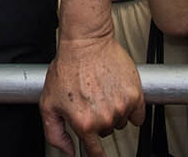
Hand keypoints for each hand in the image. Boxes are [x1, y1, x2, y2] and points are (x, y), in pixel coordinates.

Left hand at [40, 32, 143, 156]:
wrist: (86, 42)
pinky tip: (119, 95)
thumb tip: (68, 150)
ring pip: (121, 122)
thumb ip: (54, 133)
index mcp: (84, 123)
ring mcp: (122, 106)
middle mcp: (105, 118)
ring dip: (114, 112)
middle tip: (90, 101)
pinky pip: (139, 115)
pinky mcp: (135, 94)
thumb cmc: (67, 67)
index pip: (95, 152)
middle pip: (106, 132)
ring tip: (102, 93)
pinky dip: (132, 109)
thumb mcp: (48, 103)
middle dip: (99, 121)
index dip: (96, 155)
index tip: (98, 154)